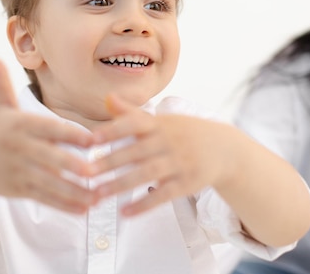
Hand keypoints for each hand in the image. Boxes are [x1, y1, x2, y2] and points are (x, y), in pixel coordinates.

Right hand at [0, 57, 96, 212]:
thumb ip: (0, 82)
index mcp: (18, 125)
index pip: (47, 129)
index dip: (69, 134)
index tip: (92, 140)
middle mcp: (17, 149)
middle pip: (48, 158)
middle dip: (71, 166)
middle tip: (95, 172)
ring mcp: (17, 172)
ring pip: (49, 182)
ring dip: (73, 191)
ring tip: (97, 196)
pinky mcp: (17, 191)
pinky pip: (44, 198)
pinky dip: (64, 205)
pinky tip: (84, 208)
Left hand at [89, 94, 234, 215]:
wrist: (225, 148)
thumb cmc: (184, 132)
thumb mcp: (162, 119)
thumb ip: (132, 113)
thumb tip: (107, 97)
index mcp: (159, 124)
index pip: (134, 123)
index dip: (112, 130)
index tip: (90, 139)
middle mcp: (169, 141)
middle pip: (136, 152)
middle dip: (109, 162)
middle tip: (85, 173)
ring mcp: (179, 162)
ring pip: (146, 174)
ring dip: (121, 185)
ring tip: (98, 195)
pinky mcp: (187, 183)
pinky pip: (163, 195)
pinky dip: (144, 205)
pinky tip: (125, 213)